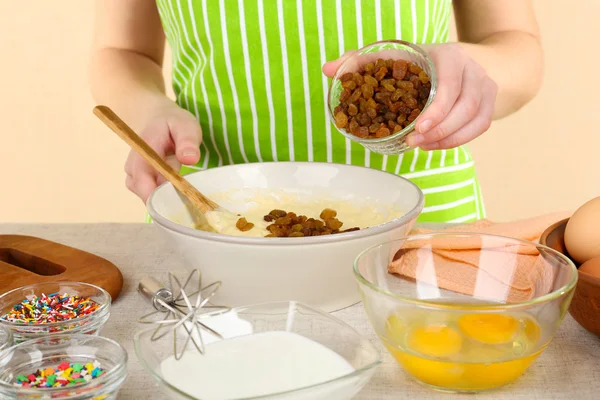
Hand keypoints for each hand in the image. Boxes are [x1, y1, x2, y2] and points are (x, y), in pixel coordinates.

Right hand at [124, 102, 201, 201]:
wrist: (160, 119)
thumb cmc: (174, 123)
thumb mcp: (186, 126)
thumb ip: (188, 141)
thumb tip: (189, 158)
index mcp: (144, 147)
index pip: (142, 175)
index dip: (154, 193)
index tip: (173, 203)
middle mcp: (133, 162)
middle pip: (142, 189)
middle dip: (163, 198)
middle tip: (185, 200)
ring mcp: (133, 172)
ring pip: (144, 193)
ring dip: (163, 197)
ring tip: (182, 191)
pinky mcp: (138, 179)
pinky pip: (147, 193)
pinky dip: (161, 196)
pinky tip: (176, 191)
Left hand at [322, 43, 497, 149]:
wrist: (462, 62)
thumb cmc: (421, 62)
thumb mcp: (395, 56)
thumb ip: (362, 61)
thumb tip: (328, 69)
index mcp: (450, 57)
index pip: (449, 85)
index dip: (435, 110)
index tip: (416, 129)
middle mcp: (473, 71)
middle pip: (465, 106)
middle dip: (439, 130)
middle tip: (413, 143)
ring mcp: (485, 88)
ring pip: (475, 120)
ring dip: (448, 139)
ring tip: (421, 147)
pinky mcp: (489, 105)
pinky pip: (479, 128)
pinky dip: (457, 141)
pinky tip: (433, 146)